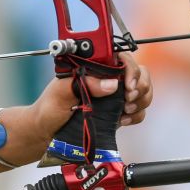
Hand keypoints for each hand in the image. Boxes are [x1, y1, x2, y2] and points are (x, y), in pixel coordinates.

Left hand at [31, 55, 153, 140]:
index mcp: (94, 66)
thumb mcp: (61, 92)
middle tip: (128, 99)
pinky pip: (139, 110)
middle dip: (140, 86)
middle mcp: (106, 78)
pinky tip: (122, 121)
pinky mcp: (117, 111)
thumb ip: (85, 84)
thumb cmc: (49, 108)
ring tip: (126, 111)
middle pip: (139, 73)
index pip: (122, 57)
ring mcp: (114, 95)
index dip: (131, 68)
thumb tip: (112, 83)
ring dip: (141, 101)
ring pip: (143, 90)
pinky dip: (136, 115)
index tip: (128, 84)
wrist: (47, 132)